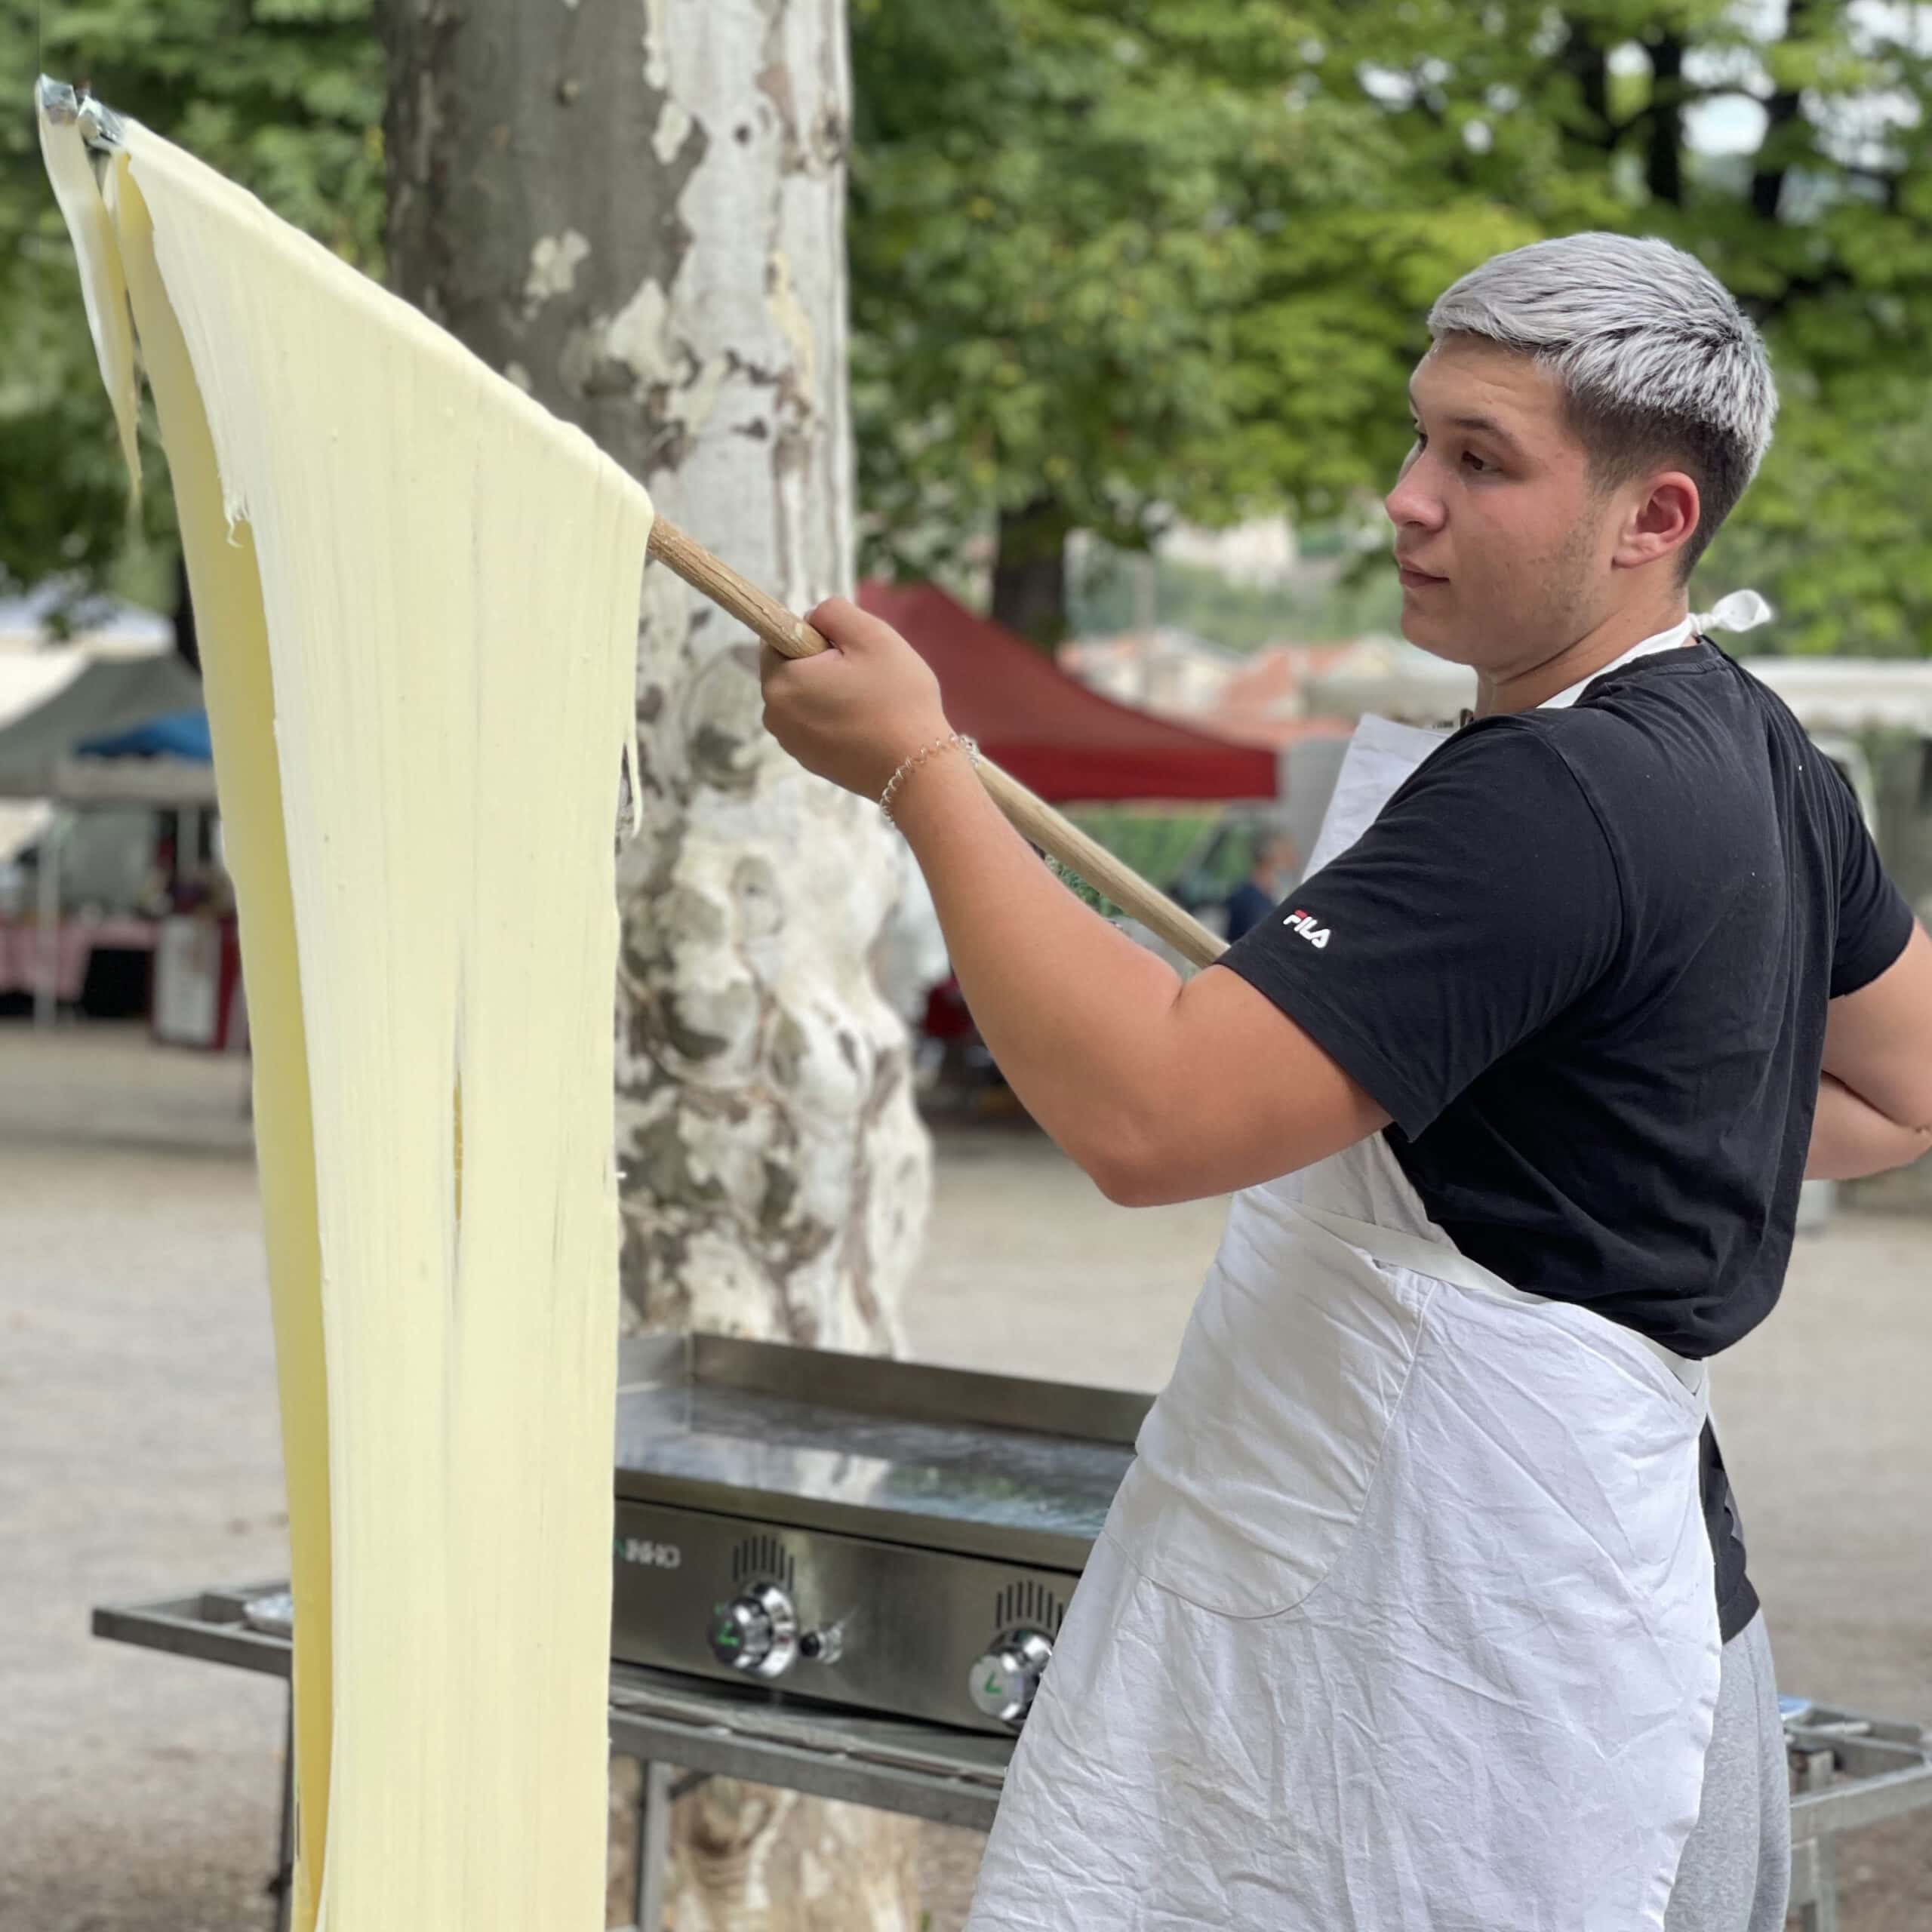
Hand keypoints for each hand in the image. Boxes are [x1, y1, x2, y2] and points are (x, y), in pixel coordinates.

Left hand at [759, 596, 951, 800]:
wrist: (917, 770)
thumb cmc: (897, 699)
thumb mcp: (871, 635)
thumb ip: (832, 611)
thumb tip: (812, 619)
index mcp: (780, 682)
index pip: (775, 638)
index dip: (811, 634)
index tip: (846, 648)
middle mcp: (774, 716)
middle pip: (789, 669)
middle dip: (820, 663)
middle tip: (865, 675)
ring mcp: (791, 744)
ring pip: (804, 697)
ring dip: (829, 691)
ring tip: (869, 701)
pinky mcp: (810, 762)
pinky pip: (815, 724)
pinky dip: (835, 717)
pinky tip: (867, 724)